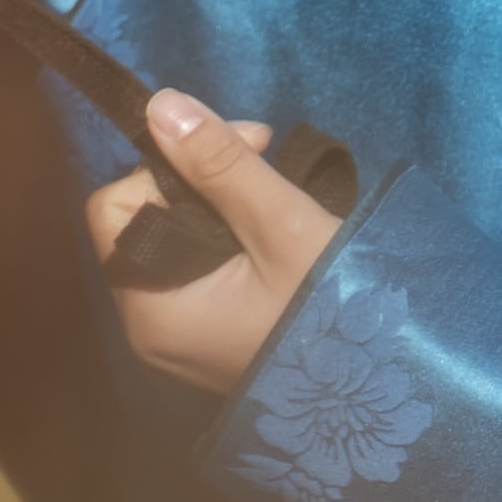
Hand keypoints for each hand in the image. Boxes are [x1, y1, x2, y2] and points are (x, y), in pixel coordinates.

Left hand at [87, 90, 345, 393]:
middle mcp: (149, 331)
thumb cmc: (332, 315)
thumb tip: (160, 105)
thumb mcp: (281, 227)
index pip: (114, 206)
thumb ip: (220, 165)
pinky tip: (270, 230)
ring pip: (169, 243)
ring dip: (214, 203)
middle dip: (196, 176)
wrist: (386, 396)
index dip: (167, 163)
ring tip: (273, 190)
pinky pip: (193, 272)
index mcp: (151, 310)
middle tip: (263, 154)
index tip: (238, 146)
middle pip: (140, 221)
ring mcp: (178, 343)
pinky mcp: (208, 343)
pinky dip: (223, 240)